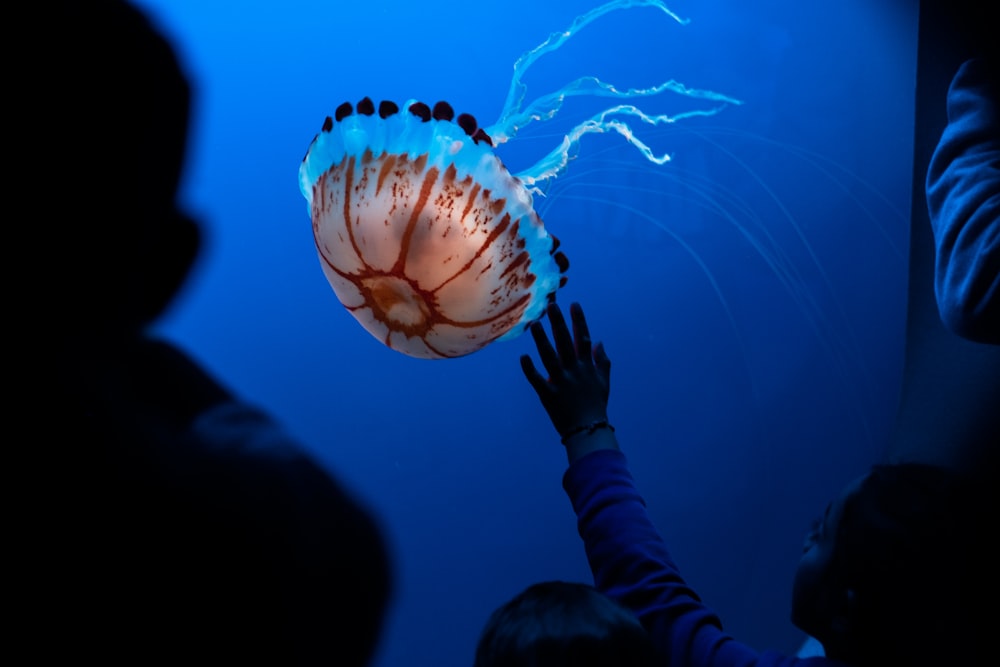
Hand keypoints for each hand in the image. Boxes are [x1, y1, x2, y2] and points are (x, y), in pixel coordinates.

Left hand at [521, 302, 616, 461]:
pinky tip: (523, 357)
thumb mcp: (604, 382)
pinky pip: (537, 380)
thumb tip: (599, 342)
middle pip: (565, 342)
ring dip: (542, 340)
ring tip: (535, 325)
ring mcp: (561, 382)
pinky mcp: (549, 395)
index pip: (583, 338)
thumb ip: (602, 361)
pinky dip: (530, 369)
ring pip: (550, 357)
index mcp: (587, 367)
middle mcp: (574, 371)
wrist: (588, 430)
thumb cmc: (596, 405)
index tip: (574, 304)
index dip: (579, 320)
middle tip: (552, 306)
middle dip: (559, 323)